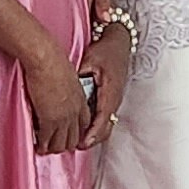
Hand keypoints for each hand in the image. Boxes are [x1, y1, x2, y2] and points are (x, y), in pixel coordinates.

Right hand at [19, 41, 89, 155]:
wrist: (46, 60)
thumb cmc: (53, 61)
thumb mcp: (67, 75)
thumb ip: (66, 86)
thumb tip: (59, 87)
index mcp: (80, 100)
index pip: (84, 123)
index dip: (77, 132)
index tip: (68, 134)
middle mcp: (75, 111)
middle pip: (74, 137)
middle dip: (65, 144)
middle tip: (54, 145)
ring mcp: (63, 118)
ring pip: (62, 143)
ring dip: (53, 147)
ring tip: (45, 148)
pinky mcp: (49, 120)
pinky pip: (47, 140)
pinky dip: (42, 145)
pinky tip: (37, 145)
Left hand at [78, 17, 139, 148]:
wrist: (119, 42)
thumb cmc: (105, 50)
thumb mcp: (90, 60)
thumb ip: (80, 76)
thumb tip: (69, 90)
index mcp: (110, 90)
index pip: (102, 118)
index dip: (92, 132)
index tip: (82, 143)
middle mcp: (115, 98)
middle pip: (106, 127)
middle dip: (93, 139)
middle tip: (76, 146)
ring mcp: (115, 99)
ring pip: (107, 124)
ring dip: (94, 134)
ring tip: (79, 142)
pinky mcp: (113, 98)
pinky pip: (106, 117)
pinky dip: (97, 127)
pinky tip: (85, 129)